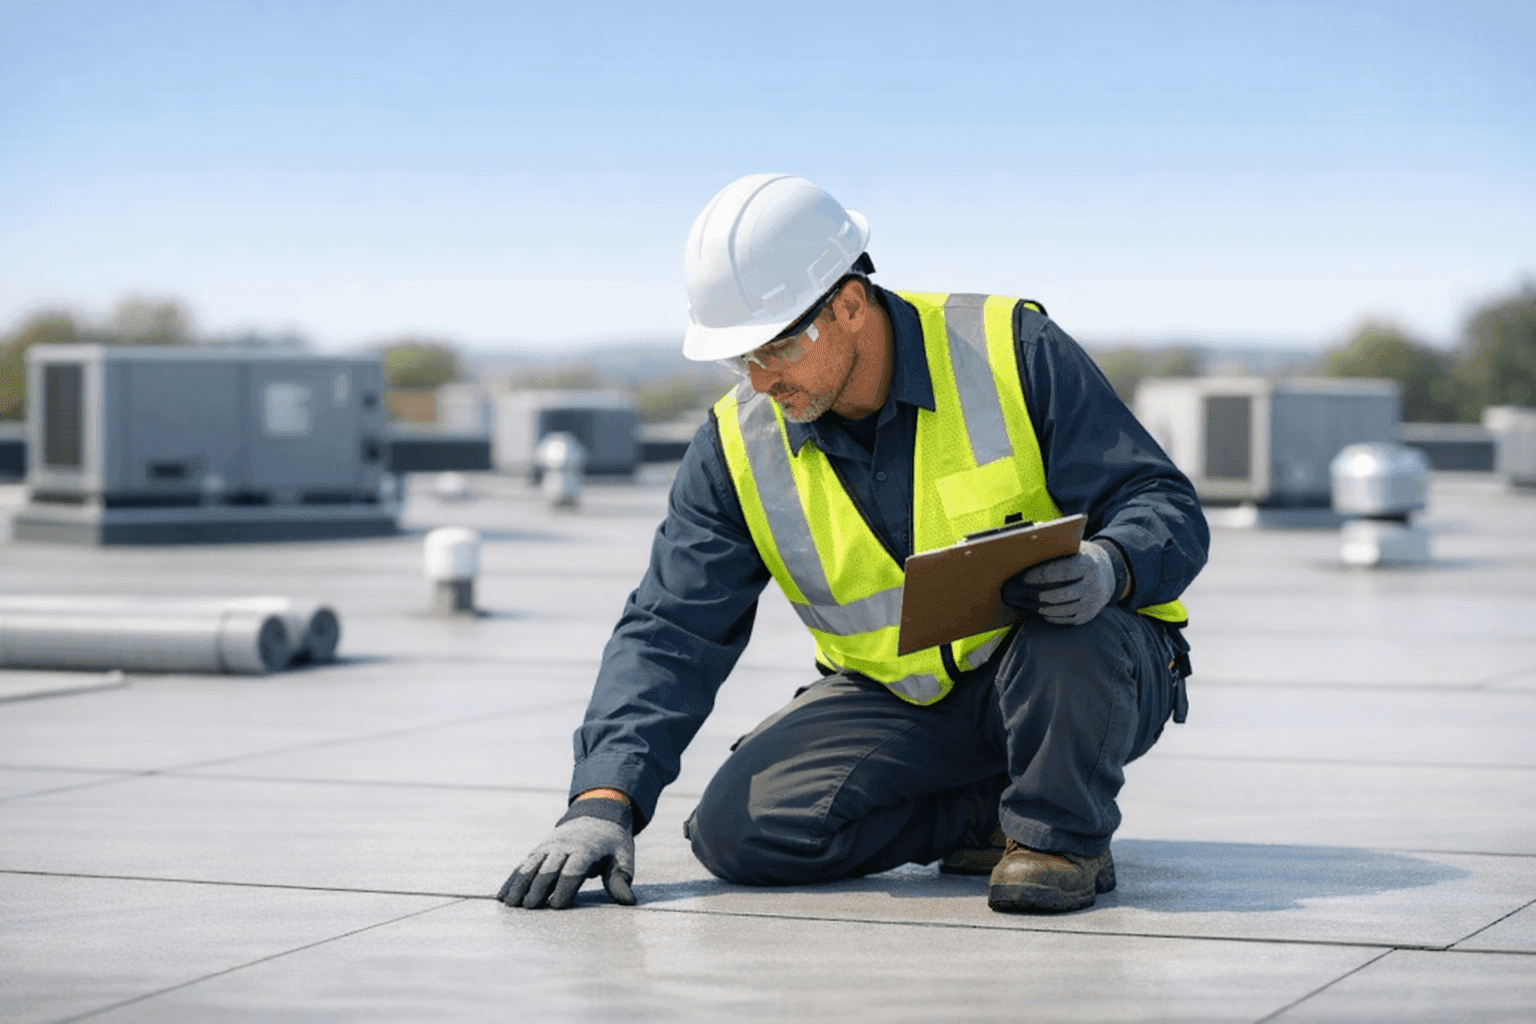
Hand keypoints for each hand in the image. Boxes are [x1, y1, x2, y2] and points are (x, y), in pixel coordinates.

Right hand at [497, 799, 636, 909]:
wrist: (597, 814)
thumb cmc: (612, 842)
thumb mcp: (623, 856)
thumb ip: (621, 878)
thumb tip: (628, 901)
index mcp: (587, 848)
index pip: (574, 868)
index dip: (565, 886)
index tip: (557, 905)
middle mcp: (564, 846)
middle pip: (549, 868)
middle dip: (538, 887)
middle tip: (530, 907)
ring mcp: (549, 847)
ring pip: (531, 865)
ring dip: (520, 884)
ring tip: (511, 904)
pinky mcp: (539, 849)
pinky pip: (523, 864)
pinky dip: (512, 879)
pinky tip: (503, 895)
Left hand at [1001, 539, 1122, 625]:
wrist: (1109, 573)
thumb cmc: (1080, 556)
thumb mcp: (1073, 546)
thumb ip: (1054, 544)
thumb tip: (1026, 537)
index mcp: (1089, 564)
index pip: (1063, 571)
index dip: (1041, 575)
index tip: (1023, 577)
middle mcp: (1093, 585)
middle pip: (1059, 595)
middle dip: (1035, 595)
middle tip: (1016, 593)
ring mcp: (1092, 603)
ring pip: (1060, 610)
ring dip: (1038, 608)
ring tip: (1021, 601)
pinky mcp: (1087, 616)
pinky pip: (1064, 619)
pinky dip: (1048, 615)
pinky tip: (1035, 609)